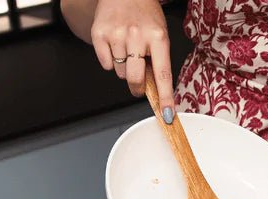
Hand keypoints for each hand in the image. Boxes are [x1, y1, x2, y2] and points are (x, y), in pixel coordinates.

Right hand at [60, 0, 174, 118]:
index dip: (165, 98)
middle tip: (138, 81)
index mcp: (158, 37)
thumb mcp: (159, 34)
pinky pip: (106, 65)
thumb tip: (156, 92)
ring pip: (120, 74)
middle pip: (135, 79)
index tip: (167, 115)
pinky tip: (115, 46)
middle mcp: (137, 35)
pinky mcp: (99, 34)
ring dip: (124, 68)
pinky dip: (110, 61)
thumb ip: (158, 61)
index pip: (163, 74)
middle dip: (137, 87)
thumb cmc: (145, 15)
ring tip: (127, 49)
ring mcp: (117, 34)